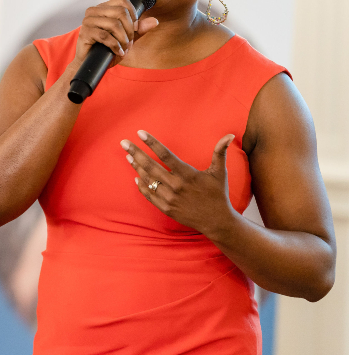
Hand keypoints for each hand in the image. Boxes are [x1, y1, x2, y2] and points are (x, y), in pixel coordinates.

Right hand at [75, 0, 159, 66]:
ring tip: (123, 48)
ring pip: (114, 24)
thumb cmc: (106, 50)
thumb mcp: (126, 38)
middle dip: (130, 30)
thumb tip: (155, 21)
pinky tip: (117, 52)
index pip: (123, 1)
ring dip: (123, 39)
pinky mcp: (85, 32)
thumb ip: (138, 29)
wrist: (91, 64)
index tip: (135, 29)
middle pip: (121, 12)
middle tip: (129, 42)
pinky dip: (115, 46)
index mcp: (104, 8)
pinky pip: (105, 36)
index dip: (133, 15)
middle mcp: (94, 11)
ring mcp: (88, 21)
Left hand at [121, 130, 237, 238]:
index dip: (152, 143)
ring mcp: (169, 198)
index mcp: (188, 174)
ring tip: (128, 156)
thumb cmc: (218, 194)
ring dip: (136, 167)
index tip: (140, 133)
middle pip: (151, 166)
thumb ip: (220, 153)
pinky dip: (141, 185)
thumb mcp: (219, 173)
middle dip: (136, 153)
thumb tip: (230, 135)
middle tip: (124, 143)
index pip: (165, 155)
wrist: (217, 221)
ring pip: (148, 180)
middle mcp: (176, 186)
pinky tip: (136, 176)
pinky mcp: (166, 208)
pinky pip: (149, 195)